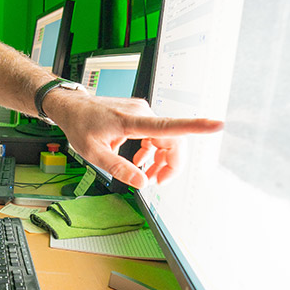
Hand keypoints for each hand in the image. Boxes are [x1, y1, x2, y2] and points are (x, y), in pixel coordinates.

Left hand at [53, 94, 222, 188]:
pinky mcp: (140, 115)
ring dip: (161, 161)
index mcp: (133, 121)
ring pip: (166, 140)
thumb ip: (119, 168)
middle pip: (173, 140)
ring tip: (146, 177)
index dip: (197, 127)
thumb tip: (141, 182)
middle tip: (155, 183)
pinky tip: (140, 162)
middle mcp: (143, 113)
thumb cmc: (80, 125)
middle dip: (170, 165)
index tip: (218, 125)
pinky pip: (157, 136)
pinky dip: (152, 153)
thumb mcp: (93, 153)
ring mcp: (142, 112)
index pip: (169, 125)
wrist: (71, 106)